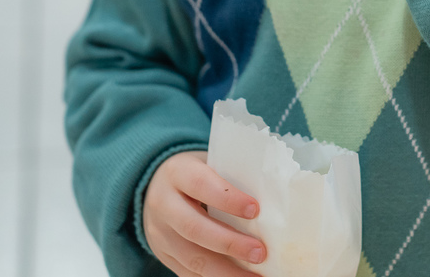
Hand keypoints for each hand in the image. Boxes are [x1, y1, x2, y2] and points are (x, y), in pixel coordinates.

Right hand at [143, 150, 266, 276]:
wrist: (154, 188)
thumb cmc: (196, 174)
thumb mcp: (208, 164)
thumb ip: (232, 176)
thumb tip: (275, 198)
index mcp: (177, 173)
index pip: (200, 184)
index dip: (228, 199)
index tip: (256, 210)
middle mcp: (163, 204)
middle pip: (194, 228)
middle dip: (230, 244)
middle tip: (260, 253)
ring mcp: (160, 234)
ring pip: (192, 258)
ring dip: (226, 272)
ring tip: (255, 276)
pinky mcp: (163, 255)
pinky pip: (188, 273)